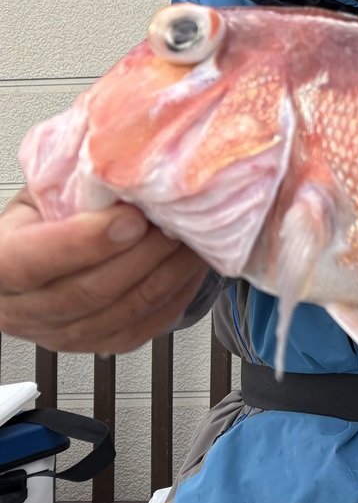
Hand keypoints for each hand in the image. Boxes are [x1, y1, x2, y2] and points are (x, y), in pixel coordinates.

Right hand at [0, 187, 208, 352]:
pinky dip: (176, 294)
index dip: (84, 243)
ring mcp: (60, 334)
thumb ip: (69, 182)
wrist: (45, 252)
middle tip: (177, 222)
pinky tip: (189, 265)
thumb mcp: (43, 190)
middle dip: (143, 254)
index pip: (31, 263)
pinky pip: (146, 326)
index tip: (131, 218)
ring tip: (192, 239)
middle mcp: (20, 309)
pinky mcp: (100, 344)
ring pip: (123, 312)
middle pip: (88, 292)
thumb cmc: (44, 217)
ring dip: (167, 273)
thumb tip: (119, 158)